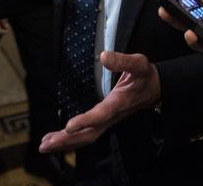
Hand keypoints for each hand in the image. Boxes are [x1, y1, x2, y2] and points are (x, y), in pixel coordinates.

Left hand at [38, 52, 159, 152]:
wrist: (157, 89)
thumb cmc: (146, 75)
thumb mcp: (139, 64)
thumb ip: (122, 60)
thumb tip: (103, 56)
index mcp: (119, 102)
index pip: (101, 114)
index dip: (86, 121)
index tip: (69, 126)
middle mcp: (112, 116)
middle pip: (89, 134)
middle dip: (67, 140)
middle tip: (46, 145)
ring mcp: (109, 121)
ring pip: (86, 137)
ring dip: (66, 143)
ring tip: (45, 146)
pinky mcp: (106, 121)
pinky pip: (88, 134)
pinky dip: (71, 140)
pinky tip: (57, 140)